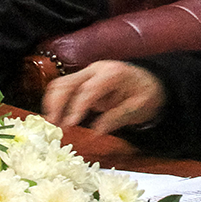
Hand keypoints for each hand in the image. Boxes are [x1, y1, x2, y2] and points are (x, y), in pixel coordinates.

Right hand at [41, 60, 166, 133]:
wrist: (149, 81)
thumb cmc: (146, 94)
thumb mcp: (139, 108)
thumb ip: (117, 117)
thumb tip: (97, 131)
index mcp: (113, 74)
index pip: (89, 89)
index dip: (77, 106)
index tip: (70, 124)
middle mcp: (96, 70)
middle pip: (68, 82)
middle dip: (57, 104)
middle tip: (53, 126)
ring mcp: (87, 74)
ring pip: (61, 84)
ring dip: (52, 103)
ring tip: (51, 124)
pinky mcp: (82, 82)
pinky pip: (63, 89)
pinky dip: (56, 103)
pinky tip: (55, 118)